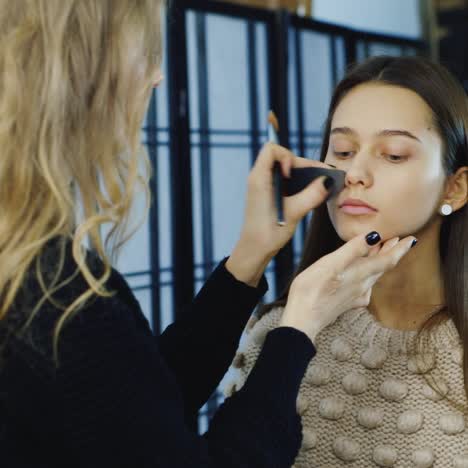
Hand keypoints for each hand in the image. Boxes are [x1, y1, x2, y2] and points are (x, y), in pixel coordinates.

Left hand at [236, 143, 333, 258]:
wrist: (254, 250)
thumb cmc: (268, 233)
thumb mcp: (294, 213)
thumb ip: (311, 195)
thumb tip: (328, 181)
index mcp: (259, 178)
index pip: (271, 149)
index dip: (286, 156)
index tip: (290, 175)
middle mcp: (259, 178)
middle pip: (281, 158)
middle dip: (301, 165)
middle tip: (319, 179)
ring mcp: (263, 186)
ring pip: (284, 169)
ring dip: (301, 175)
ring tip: (318, 186)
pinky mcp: (267, 194)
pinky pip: (283, 180)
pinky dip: (297, 183)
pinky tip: (309, 194)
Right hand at [279, 233, 417, 342]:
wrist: (302, 320)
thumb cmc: (312, 290)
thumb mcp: (331, 264)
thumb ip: (353, 250)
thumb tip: (375, 236)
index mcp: (360, 274)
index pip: (387, 260)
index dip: (400, 249)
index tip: (411, 239)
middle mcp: (362, 286)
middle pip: (382, 267)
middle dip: (391, 252)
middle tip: (399, 241)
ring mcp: (355, 296)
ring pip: (373, 276)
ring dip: (379, 262)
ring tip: (380, 250)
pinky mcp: (346, 303)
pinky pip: (364, 286)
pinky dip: (367, 274)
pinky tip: (362, 276)